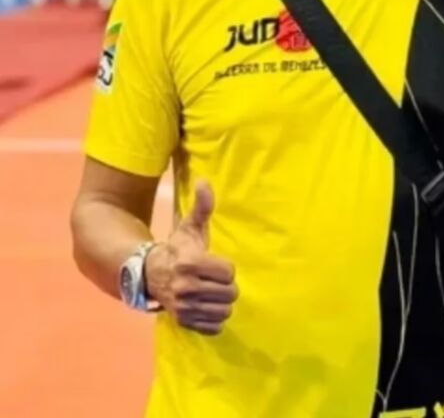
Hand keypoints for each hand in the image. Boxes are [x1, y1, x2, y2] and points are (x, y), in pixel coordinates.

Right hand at [145, 180, 237, 335]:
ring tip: (212, 292)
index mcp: (191, 263)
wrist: (149, 275)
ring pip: (224, 311)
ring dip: (222, 302)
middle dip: (226, 286)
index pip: (228, 272)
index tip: (216, 264)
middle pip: (230, 293)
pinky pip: (214, 327)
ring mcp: (184, 307)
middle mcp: (186, 287)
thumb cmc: (176, 249)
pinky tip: (206, 306)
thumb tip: (205, 181)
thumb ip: (201, 207)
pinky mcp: (184, 322)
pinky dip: (214, 318)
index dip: (226, 268)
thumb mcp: (189, 227)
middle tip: (216, 280)